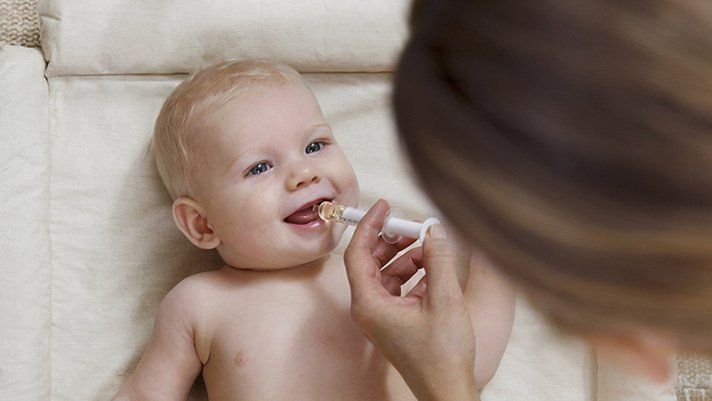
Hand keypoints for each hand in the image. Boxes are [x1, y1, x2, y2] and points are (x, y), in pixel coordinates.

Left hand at [344, 200, 478, 400]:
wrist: (449, 390)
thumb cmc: (442, 355)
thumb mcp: (444, 299)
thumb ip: (438, 259)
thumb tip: (433, 228)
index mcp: (369, 304)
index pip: (357, 254)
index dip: (369, 226)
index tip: (384, 206)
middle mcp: (370, 309)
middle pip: (372, 261)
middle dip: (393, 240)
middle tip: (414, 225)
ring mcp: (383, 315)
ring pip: (389, 272)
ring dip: (409, 257)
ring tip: (433, 246)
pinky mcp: (397, 320)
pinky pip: (401, 287)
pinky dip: (417, 274)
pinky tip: (437, 268)